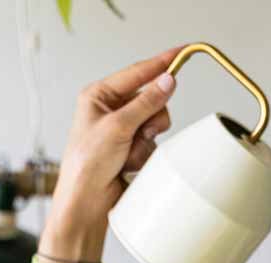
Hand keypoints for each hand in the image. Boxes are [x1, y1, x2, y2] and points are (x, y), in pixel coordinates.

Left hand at [44, 46, 180, 255]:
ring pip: (156, 122)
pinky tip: (128, 165)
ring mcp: (122, 130)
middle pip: (152, 99)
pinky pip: (153, 143)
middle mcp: (111, 110)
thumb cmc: (86, 165)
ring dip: (146, 141)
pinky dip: (144, 155)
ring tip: (128, 154)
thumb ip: (146, 102)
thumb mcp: (118, 127)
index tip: (183, 52)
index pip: (137, 72)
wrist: (86, 203)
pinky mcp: (131, 149)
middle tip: (142, 132)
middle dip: (151, 118)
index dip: (162, 63)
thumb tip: (167, 80)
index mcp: (99, 96)